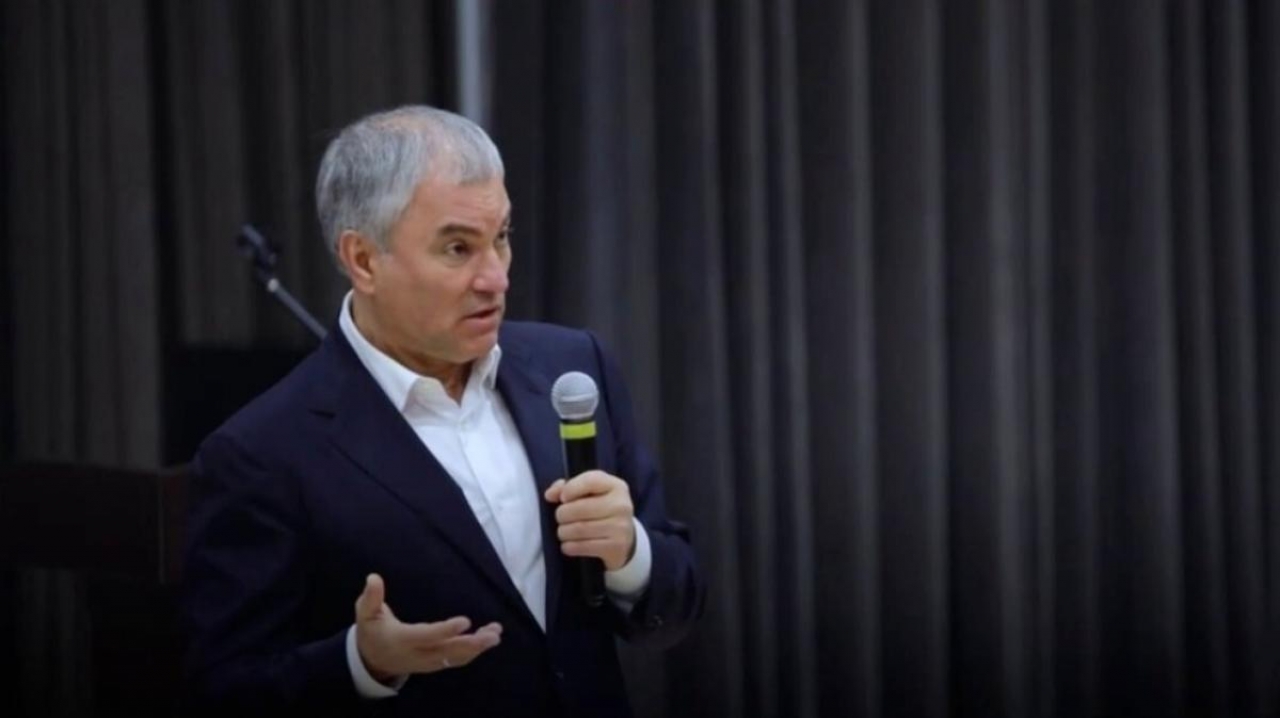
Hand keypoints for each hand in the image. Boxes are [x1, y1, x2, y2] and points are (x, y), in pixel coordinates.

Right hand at [354, 574, 501, 681]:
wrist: (371, 661)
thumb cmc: (371, 632)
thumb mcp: (365, 614)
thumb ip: (370, 598)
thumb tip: (374, 578)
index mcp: (402, 640)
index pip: (427, 636)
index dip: (445, 630)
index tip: (465, 621)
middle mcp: (418, 654)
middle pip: (447, 652)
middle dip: (471, 644)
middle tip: (492, 634)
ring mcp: (428, 662)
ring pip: (455, 658)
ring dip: (477, 647)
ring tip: (495, 633)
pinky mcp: (435, 663)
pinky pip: (456, 659)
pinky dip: (473, 650)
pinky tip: (488, 638)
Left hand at [543, 470, 635, 570]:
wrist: (624, 538)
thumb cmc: (601, 510)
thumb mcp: (590, 492)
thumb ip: (568, 487)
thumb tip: (550, 494)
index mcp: (615, 486)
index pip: (590, 481)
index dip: (570, 488)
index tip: (563, 498)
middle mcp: (621, 505)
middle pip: (579, 508)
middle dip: (562, 514)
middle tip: (561, 518)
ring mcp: (620, 527)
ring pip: (578, 529)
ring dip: (563, 532)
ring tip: (564, 531)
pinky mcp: (616, 547)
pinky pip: (582, 546)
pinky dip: (569, 546)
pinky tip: (569, 544)